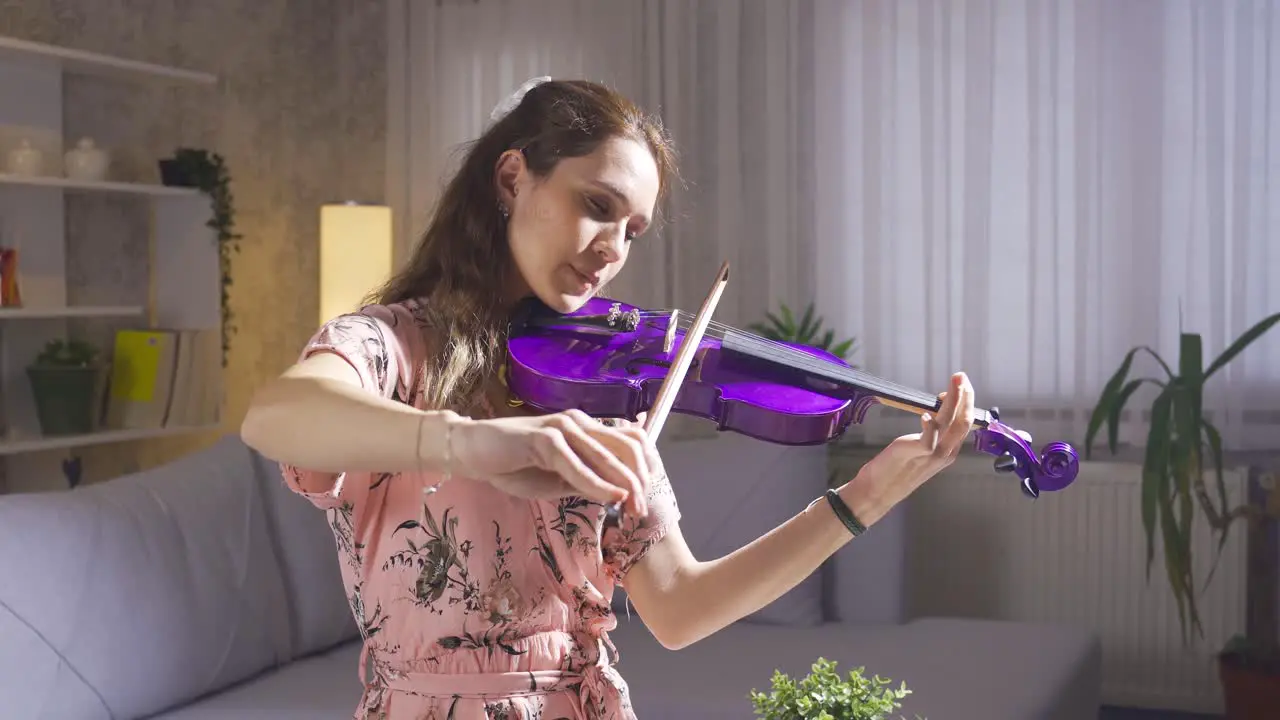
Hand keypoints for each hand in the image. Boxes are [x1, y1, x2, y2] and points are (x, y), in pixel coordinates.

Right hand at [449, 409, 655, 515]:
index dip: (642, 470)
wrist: (472, 452)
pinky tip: (609, 497)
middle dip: (639, 480)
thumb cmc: (512, 465)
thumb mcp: (557, 480)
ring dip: (623, 484)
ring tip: (632, 507)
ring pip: (605, 454)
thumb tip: (615, 493)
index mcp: (584, 429)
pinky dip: (596, 482)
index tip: (645, 499)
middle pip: (625, 447)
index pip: (627, 443)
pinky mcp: (544, 437)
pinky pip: (576, 464)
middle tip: (642, 510)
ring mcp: (562, 427)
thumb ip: (585, 481)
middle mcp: (578, 422)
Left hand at [839, 372, 975, 521]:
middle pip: (963, 421)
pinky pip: (928, 440)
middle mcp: (946, 453)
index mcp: (948, 451)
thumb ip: (931, 435)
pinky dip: (930, 425)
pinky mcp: (915, 453)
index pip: (965, 423)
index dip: (965, 402)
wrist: (878, 491)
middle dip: (965, 396)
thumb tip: (935, 412)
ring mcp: (932, 455)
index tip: (960, 385)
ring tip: (954, 383)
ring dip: (954, 401)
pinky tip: (926, 414)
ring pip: (951, 424)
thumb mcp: (919, 450)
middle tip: (962, 376)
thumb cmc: (896, 468)